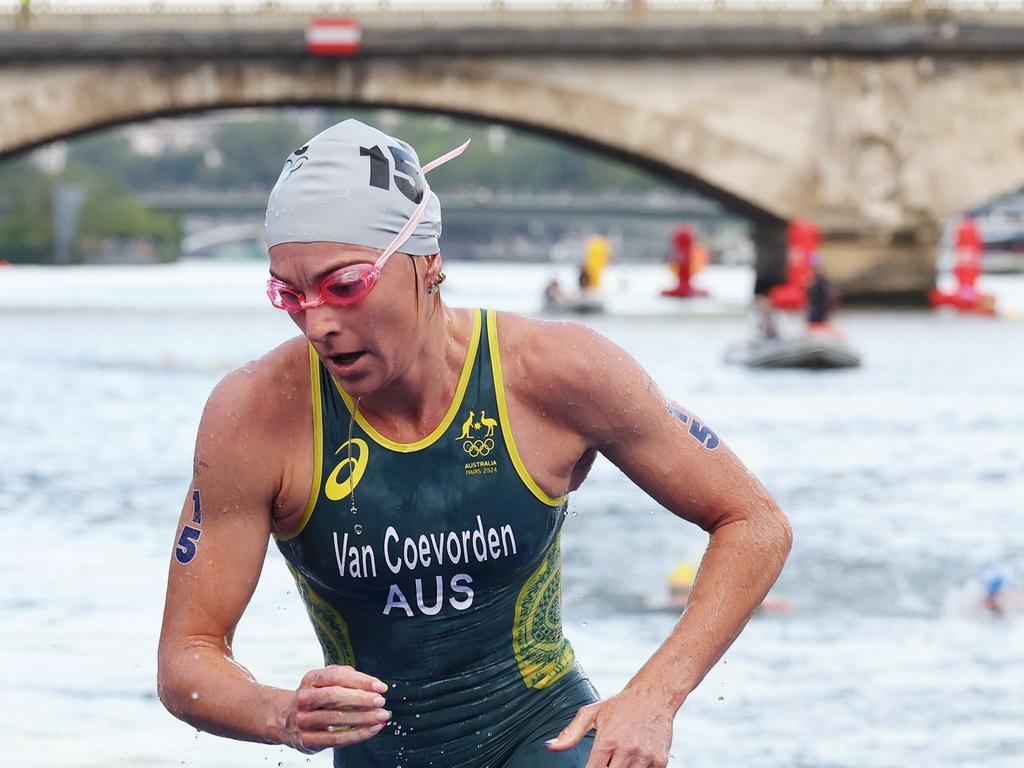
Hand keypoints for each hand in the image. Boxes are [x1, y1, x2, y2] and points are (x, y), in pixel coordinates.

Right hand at [282, 665, 390, 753]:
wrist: (286, 719)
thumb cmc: (316, 697)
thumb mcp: (327, 681)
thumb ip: (349, 679)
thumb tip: (375, 686)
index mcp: (311, 679)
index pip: (337, 676)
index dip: (361, 681)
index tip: (380, 686)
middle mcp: (304, 698)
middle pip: (334, 696)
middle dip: (362, 699)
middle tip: (381, 701)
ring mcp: (304, 719)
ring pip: (336, 718)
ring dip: (363, 718)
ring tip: (381, 716)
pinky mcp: (307, 739)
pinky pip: (336, 738)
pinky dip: (357, 734)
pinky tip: (371, 729)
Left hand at [544, 688, 673, 767]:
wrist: (653, 695)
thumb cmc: (621, 705)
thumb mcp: (592, 713)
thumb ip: (570, 733)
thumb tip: (549, 746)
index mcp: (608, 741)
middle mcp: (627, 750)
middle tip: (606, 760)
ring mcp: (645, 757)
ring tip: (619, 757)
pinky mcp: (660, 761)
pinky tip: (634, 759)